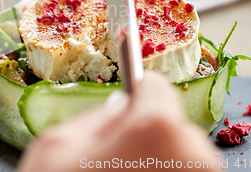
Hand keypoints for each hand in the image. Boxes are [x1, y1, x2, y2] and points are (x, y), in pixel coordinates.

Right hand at [18, 70, 219, 171]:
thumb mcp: (55, 147)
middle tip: (113, 157)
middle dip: (146, 132)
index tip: (128, 100)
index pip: (157, 88)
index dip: (138, 92)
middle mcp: (194, 157)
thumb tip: (119, 110)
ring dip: (157, 162)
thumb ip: (93, 117)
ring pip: (182, 157)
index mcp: (156, 128)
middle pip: (172, 124)